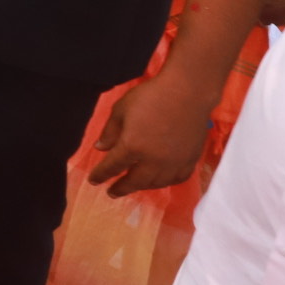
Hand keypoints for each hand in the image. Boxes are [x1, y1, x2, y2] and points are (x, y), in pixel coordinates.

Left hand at [87, 72, 214, 195]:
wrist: (187, 92)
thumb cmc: (150, 96)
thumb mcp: (121, 109)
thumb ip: (110, 131)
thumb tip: (100, 148)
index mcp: (132, 146)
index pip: (112, 167)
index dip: (101, 175)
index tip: (94, 180)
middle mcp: (153, 161)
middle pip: (135, 181)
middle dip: (121, 188)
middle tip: (112, 192)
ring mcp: (174, 163)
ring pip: (155, 183)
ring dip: (142, 186)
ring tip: (134, 185)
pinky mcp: (190, 160)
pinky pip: (176, 179)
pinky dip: (165, 182)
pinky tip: (159, 180)